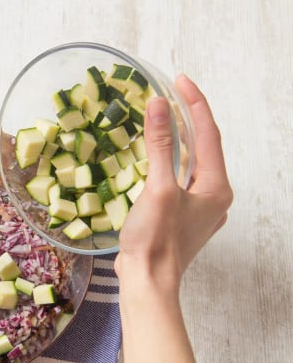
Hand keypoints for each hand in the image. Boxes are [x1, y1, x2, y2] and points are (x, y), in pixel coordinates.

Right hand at [115, 75, 232, 287]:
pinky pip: (180, 180)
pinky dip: (170, 162)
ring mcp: (200, 210)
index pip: (209, 133)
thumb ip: (159, 145)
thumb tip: (158, 105)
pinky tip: (156, 158)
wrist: (147, 282)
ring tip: (162, 118)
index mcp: (216, 187)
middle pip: (203, 147)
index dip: (194, 103)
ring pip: (192, 164)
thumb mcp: (157, 188)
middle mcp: (214, 196)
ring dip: (178, 140)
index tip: (178, 80)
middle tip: (169, 93)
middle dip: (188, 118)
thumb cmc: (155, 239)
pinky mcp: (182, 219)